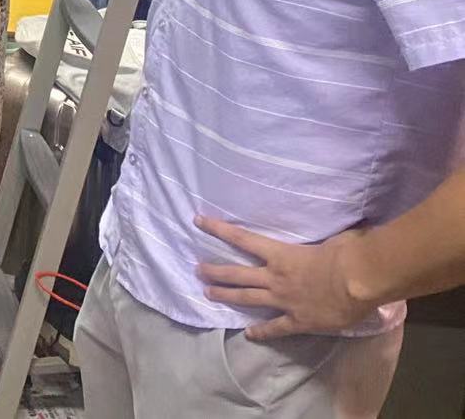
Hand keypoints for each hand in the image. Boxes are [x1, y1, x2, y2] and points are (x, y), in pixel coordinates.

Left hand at [195, 216, 376, 339]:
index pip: (241, 238)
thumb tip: (340, 229)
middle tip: (198, 270)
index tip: (198, 221)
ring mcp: (284, 300)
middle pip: (236, 274)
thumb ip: (323, 235)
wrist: (359, 280)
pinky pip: (275, 328)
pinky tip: (250, 334)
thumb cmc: (346, 253)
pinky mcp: (298, 321)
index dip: (218, 229)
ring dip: (226, 296)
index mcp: (280, 253)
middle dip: (215, 272)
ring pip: (247, 298)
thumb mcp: (330, 236)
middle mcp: (275, 276)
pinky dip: (262, 332)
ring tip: (208, 295)